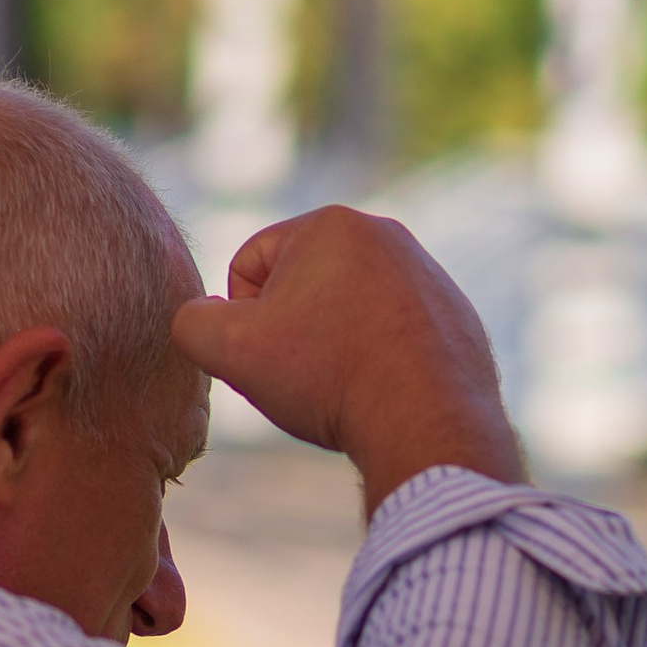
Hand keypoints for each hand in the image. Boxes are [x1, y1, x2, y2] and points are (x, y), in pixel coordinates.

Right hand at [172, 210, 523, 511]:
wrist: (427, 422)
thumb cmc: (327, 378)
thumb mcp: (230, 349)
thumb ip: (192, 322)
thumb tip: (202, 317)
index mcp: (330, 225)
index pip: (249, 264)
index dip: (240, 319)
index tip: (270, 355)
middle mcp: (385, 235)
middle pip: (302, 285)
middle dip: (291, 330)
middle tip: (305, 376)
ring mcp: (427, 274)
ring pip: (349, 310)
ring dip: (334, 345)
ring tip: (344, 386)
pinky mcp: (455, 315)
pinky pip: (394, 333)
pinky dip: (379, 360)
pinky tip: (382, 392)